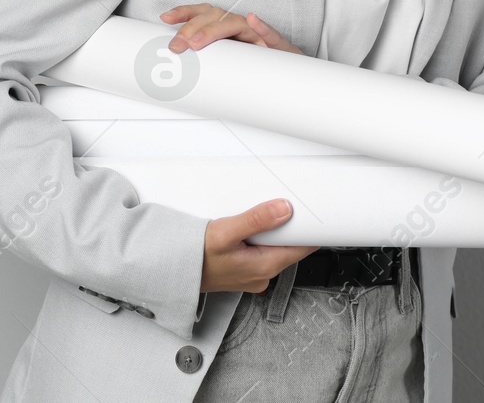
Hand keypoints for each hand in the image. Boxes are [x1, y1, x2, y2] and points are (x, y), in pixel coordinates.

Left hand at [160, 3, 303, 54]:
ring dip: (214, 29)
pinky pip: (270, 34)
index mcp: (227, 27)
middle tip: (178, 45)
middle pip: (213, 16)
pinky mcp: (277, 45)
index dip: (184, 13)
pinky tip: (253, 20)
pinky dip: (261, 26)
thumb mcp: (227, 62)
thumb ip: (207, 60)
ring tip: (198, 41)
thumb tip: (179, 65)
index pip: (203, 13)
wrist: (289, 74)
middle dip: (192, 29)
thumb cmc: (255, 64)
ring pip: (234, 23)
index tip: (165, 17)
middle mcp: (240, 27)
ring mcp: (258, 34)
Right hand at [201, 199, 319, 292]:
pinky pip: (261, 255)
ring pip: (274, 250)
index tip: (309, 213)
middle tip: (278, 207)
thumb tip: (283, 209)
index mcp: (265, 266)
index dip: (309, 229)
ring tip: (256, 220)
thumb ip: (255, 220)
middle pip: (289, 247)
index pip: (302, 247)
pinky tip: (245, 233)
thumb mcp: (225, 232)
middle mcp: (263, 275)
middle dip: (286, 228)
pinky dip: (257, 242)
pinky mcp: (244, 273)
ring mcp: (254, 276)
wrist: (174, 271)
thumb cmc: (195, 257)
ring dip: (270, 235)